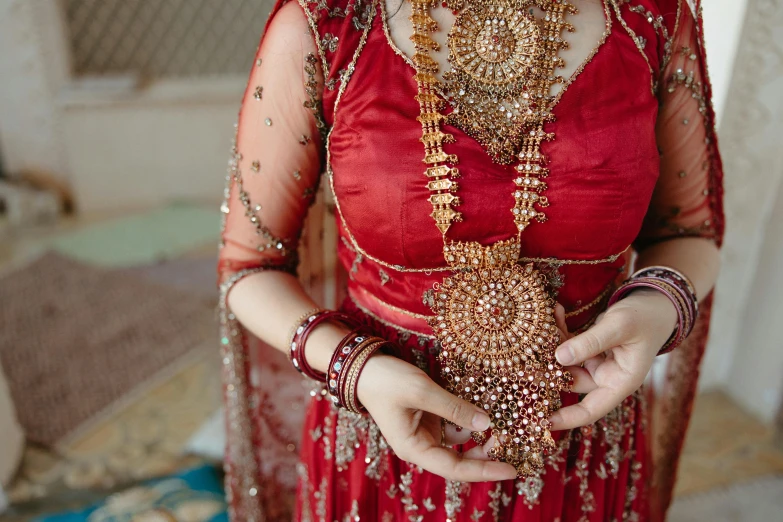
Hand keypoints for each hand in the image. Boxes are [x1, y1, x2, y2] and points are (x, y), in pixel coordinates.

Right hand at [356, 354, 518, 481]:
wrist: (363, 366)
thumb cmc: (386, 381)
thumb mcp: (422, 391)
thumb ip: (454, 408)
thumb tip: (486, 422)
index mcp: (414, 448)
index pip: (455, 468)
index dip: (485, 471)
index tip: (512, 470)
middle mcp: (421, 445)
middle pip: (460, 459)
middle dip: (487, 453)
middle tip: (514, 443)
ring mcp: (425, 431)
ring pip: (460, 441)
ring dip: (481, 435)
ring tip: (506, 425)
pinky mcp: (428, 417)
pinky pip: (454, 423)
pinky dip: (470, 418)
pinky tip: (488, 408)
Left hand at [548, 288, 676, 430]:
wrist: (658, 302)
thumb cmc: (646, 317)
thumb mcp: (619, 327)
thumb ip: (591, 342)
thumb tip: (559, 357)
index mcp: (620, 382)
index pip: (590, 410)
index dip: (566, 418)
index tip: (541, 421)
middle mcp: (608, 376)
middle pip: (571, 383)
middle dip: (547, 375)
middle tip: (520, 365)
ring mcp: (598, 363)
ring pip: (566, 362)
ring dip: (551, 348)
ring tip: (536, 331)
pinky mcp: (592, 348)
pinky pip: (571, 345)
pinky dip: (562, 331)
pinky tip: (556, 312)